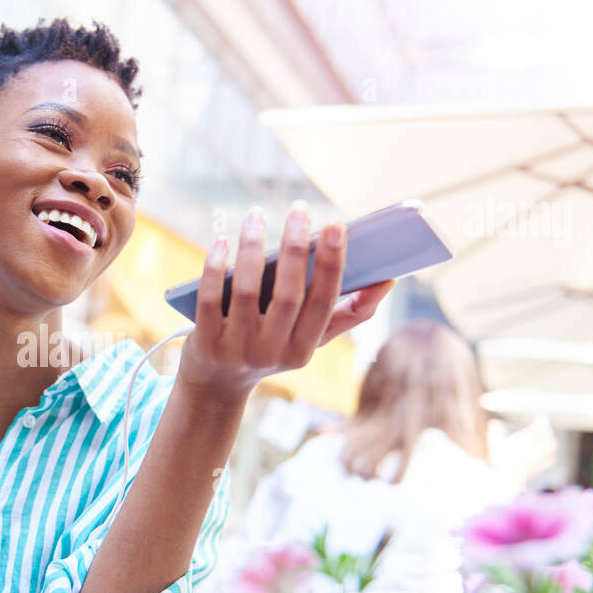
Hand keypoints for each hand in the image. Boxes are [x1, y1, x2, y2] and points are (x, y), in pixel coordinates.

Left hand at [177, 202, 394, 403]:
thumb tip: (389, 280)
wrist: (218, 382)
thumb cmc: (273, 347)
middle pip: (287, 295)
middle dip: (294, 248)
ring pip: (245, 291)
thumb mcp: (310, 338)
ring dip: (252, 248)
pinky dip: (215, 267)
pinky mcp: (204, 343)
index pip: (323, 302)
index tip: (335, 225)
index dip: (330, 264)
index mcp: (303, 349)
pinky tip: (223, 242)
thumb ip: (350, 313)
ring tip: (257, 215)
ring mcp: (235, 350)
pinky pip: (209, 298)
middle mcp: (271, 353)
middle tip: (300, 209)